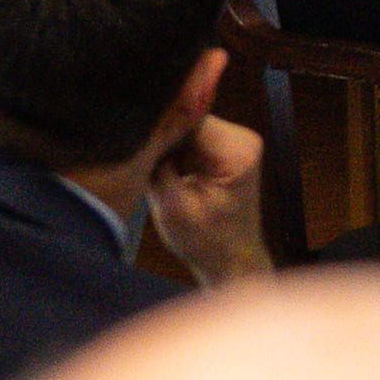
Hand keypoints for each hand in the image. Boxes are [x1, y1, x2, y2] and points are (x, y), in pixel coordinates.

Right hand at [132, 101, 268, 285]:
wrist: (231, 262)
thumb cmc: (206, 243)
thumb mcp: (171, 204)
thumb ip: (157, 161)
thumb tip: (139, 128)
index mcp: (236, 150)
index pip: (187, 117)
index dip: (158, 129)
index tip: (136, 143)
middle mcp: (242, 138)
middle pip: (187, 119)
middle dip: (163, 139)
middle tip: (146, 166)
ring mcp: (237, 142)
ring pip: (185, 128)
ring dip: (168, 148)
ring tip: (158, 174)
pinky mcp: (227, 149)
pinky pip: (191, 139)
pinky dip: (176, 155)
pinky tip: (170, 174)